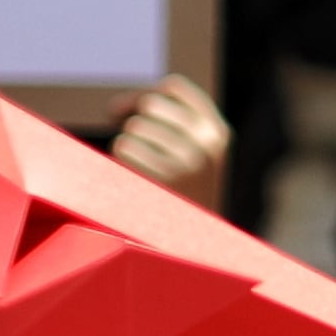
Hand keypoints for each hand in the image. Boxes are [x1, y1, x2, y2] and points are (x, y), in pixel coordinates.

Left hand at [107, 74, 229, 213]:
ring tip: (136, 170)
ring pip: (135, 127)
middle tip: (124, 144)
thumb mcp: (195, 158)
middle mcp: (208, 144)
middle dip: (130, 121)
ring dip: (126, 144)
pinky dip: (120, 161)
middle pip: (151, 104)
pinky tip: (131, 180)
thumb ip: (173, 126)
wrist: (194, 247)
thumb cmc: (182, 197)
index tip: (122, 113)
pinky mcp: (165, 178)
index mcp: (218, 134)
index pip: (174, 88)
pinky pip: (125, 147)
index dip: (142, 95)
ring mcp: (189, 161)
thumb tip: (116, 109)